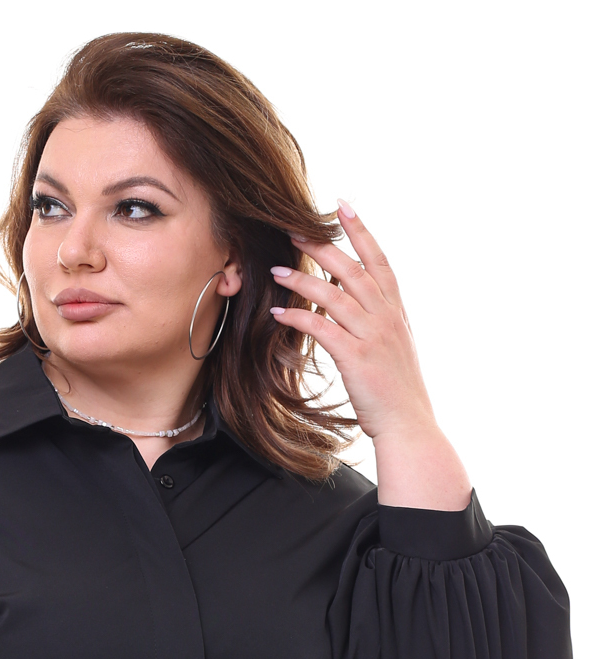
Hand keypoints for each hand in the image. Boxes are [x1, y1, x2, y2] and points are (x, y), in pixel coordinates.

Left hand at [270, 202, 471, 509]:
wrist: (409, 425)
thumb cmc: (397, 393)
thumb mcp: (395, 349)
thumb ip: (381, 324)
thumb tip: (361, 308)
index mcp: (396, 312)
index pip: (379, 261)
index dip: (361, 231)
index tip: (342, 206)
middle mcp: (386, 317)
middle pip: (352, 269)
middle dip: (321, 246)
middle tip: (293, 228)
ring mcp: (373, 335)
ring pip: (335, 294)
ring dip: (303, 279)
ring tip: (277, 268)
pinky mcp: (356, 357)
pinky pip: (323, 328)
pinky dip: (299, 316)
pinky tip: (279, 312)